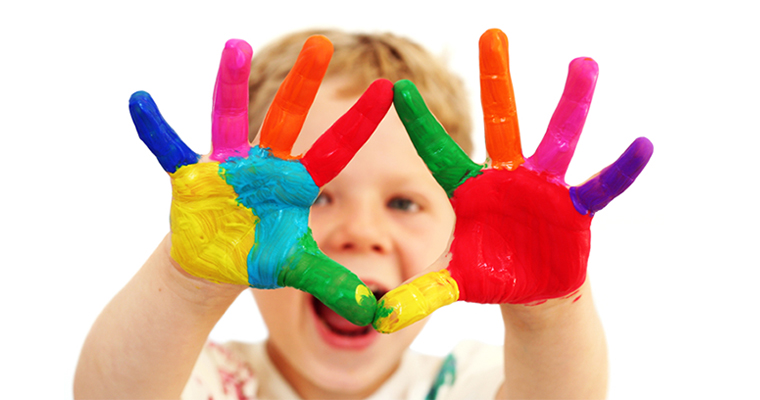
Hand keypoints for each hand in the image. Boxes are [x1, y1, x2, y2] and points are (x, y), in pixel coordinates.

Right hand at [129, 36, 392, 325]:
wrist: (214, 262)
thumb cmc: (259, 255)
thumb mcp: (297, 269)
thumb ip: (333, 284)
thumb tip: (374, 312)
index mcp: (295, 183)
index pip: (336, 150)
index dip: (360, 123)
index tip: (388, 90)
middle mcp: (264, 165)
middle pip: (288, 119)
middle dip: (304, 84)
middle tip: (322, 43)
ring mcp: (228, 166)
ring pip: (228, 118)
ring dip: (230, 85)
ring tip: (235, 47)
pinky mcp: (193, 176)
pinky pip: (170, 148)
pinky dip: (155, 128)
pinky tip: (139, 100)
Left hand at [373, 29, 652, 332]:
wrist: (533, 287)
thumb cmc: (491, 274)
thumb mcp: (454, 284)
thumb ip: (420, 295)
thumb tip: (379, 319)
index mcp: (471, 190)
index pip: (439, 153)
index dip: (420, 124)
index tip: (397, 88)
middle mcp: (507, 178)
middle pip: (501, 123)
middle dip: (497, 80)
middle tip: (492, 33)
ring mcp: (544, 187)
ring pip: (557, 138)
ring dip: (572, 103)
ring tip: (585, 64)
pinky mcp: (574, 207)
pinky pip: (600, 186)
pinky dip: (620, 171)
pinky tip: (642, 145)